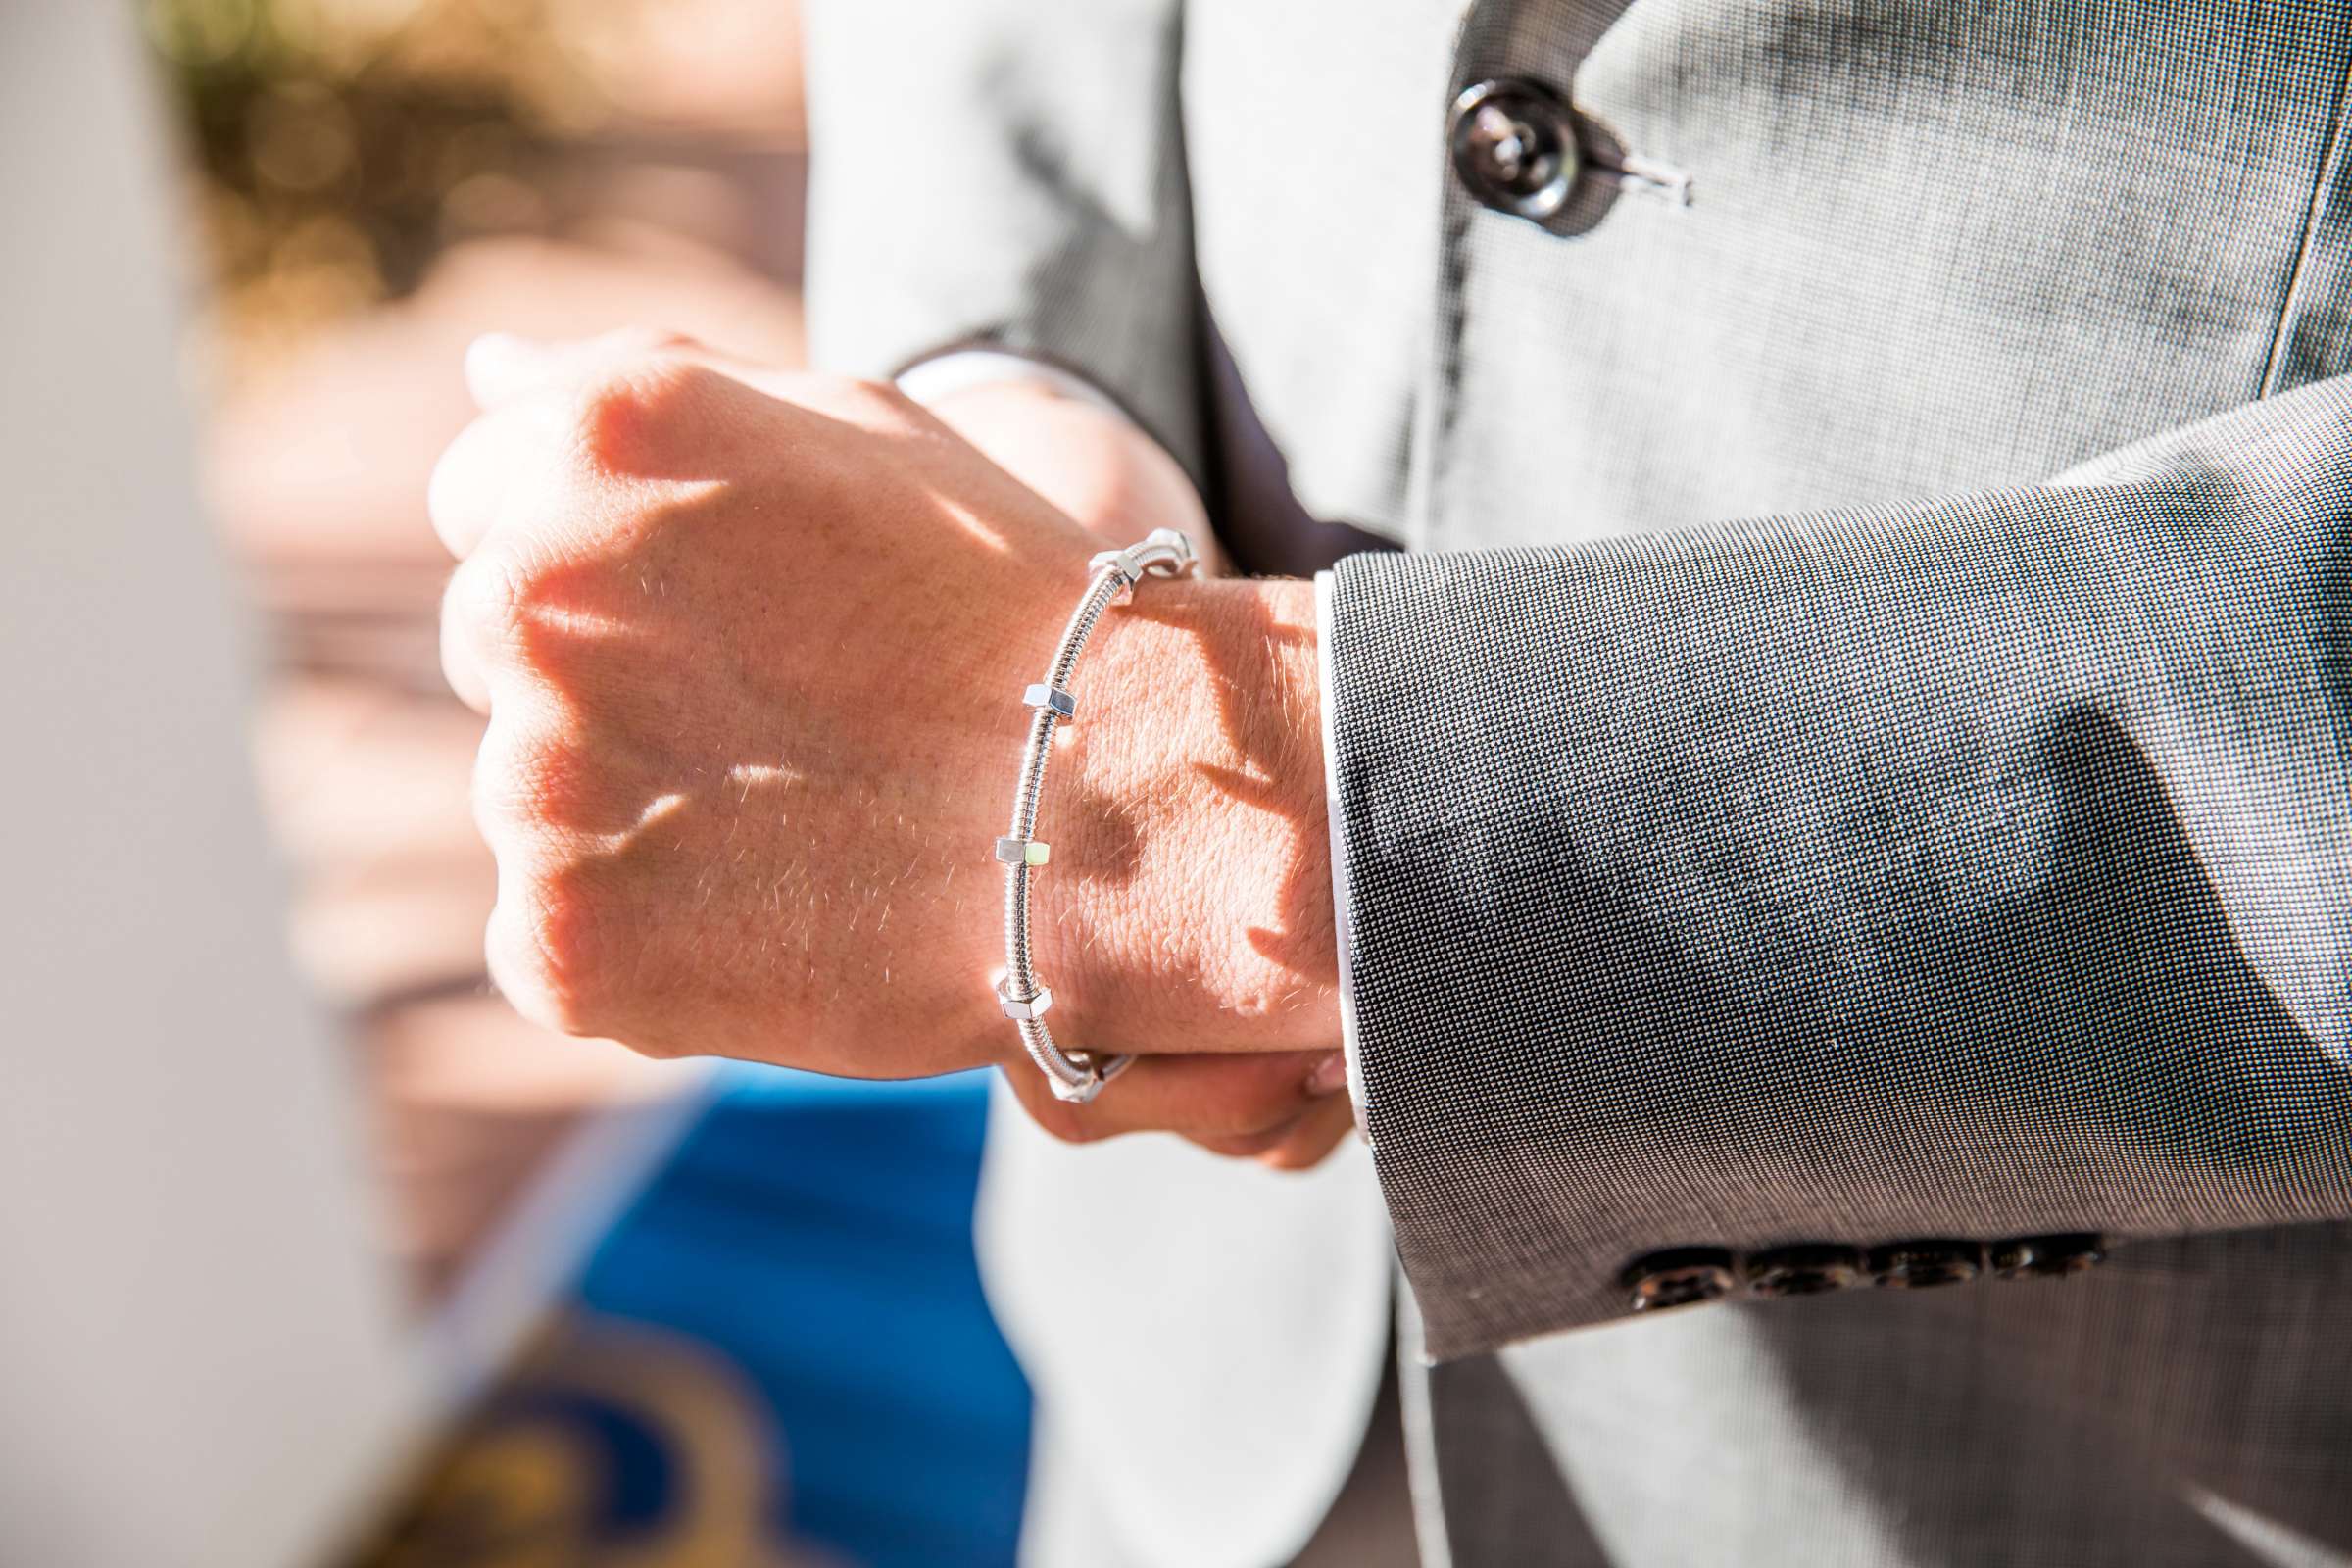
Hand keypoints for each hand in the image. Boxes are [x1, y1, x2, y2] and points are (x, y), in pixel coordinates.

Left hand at [430, 332, 1347, 1159]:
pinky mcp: (558, 935)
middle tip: (779, 723)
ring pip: (529, 794)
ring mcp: (533, 777)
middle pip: (493, 648)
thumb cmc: (999, 606)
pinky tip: (773, 910)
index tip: (721, 613)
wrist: (1119, 814)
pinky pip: (557, 927)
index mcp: (588, 446)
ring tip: (797, 820)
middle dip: (604, 680)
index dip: (610, 559)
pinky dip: (644, 935)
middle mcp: (531, 594)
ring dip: (626, 810)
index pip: (478, 500)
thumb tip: (480, 379)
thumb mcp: (847, 424)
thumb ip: (639, 382)